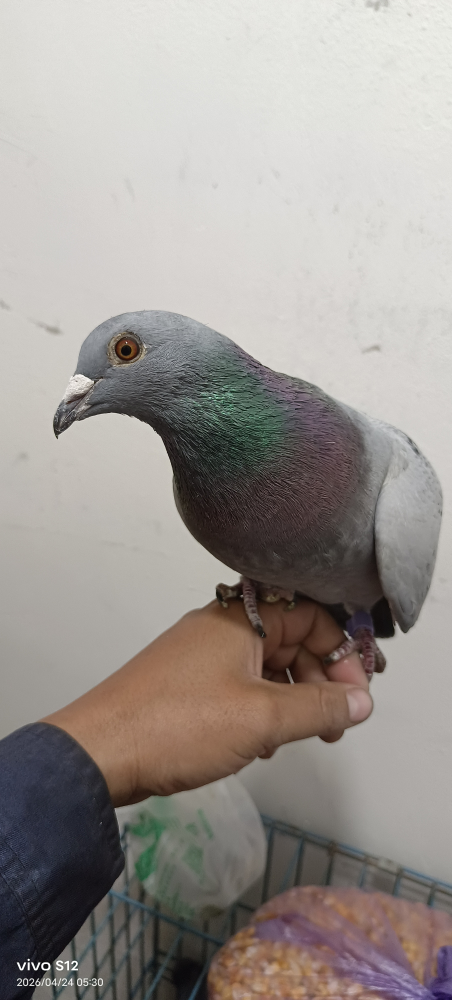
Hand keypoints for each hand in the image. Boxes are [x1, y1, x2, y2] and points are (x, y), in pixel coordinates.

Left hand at [41, 599, 371, 806]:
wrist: (98, 752)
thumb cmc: (180, 725)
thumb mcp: (262, 718)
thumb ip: (319, 708)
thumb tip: (362, 702)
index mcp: (241, 618)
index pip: (311, 616)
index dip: (340, 654)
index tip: (356, 697)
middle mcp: (221, 628)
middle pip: (291, 640)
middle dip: (320, 681)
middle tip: (335, 725)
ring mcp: (201, 656)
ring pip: (267, 667)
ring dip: (292, 700)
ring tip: (297, 739)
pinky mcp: (187, 685)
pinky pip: (241, 687)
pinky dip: (262, 710)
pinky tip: (260, 744)